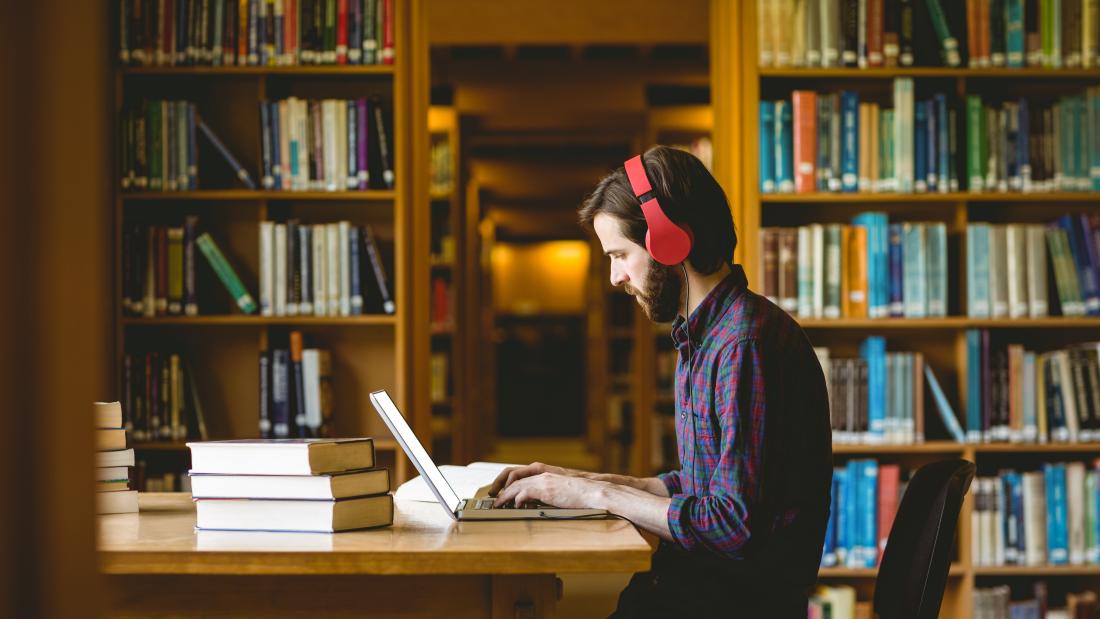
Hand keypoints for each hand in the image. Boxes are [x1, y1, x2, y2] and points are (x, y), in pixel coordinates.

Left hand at [492, 472, 607, 508]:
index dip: (507, 482)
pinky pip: (524, 493)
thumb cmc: (579, 494)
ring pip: (516, 485)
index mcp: (544, 472)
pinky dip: (517, 500)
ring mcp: (542, 480)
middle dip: (501, 488)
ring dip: (505, 495)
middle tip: (495, 500)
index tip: (500, 492)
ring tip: (499, 505)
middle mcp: (541, 473)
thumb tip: (535, 502)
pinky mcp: (545, 489)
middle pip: (513, 476)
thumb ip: (546, 492)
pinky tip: (516, 507)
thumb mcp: (559, 490)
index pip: (519, 473)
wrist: (591, 492)